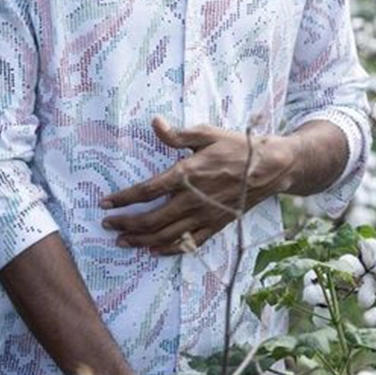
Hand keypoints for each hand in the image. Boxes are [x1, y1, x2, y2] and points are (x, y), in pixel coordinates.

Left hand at [100, 117, 294, 252]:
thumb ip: (178, 133)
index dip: (123, 199)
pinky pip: (189, 244)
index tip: (105, 204)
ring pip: (167, 236)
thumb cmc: (238, 146)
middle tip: (108, 226)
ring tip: (123, 242)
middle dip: (126, 225)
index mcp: (187, 174)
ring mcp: (205, 216)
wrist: (271, 167)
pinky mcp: (216, 225)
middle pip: (151, 220)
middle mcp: (193, 199)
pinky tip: (156, 251)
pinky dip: (169, 250)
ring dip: (141, 241)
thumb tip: (154, 123)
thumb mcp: (207, 133)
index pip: (147, 190)